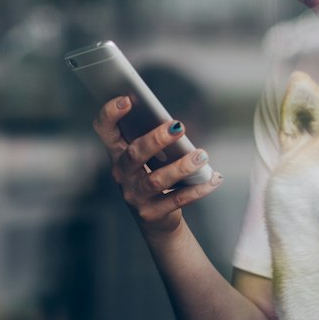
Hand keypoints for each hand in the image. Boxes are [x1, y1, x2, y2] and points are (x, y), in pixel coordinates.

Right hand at [93, 96, 222, 237]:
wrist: (156, 220)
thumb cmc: (154, 176)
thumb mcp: (150, 157)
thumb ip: (156, 139)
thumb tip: (179, 125)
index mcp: (118, 154)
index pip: (105, 130)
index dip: (110, 114)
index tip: (128, 99)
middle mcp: (122, 174)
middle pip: (134, 154)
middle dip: (156, 139)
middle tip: (179, 126)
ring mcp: (135, 195)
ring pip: (157, 180)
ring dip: (181, 166)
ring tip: (201, 155)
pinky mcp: (152, 213)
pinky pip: (177, 199)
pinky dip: (198, 188)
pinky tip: (214, 178)